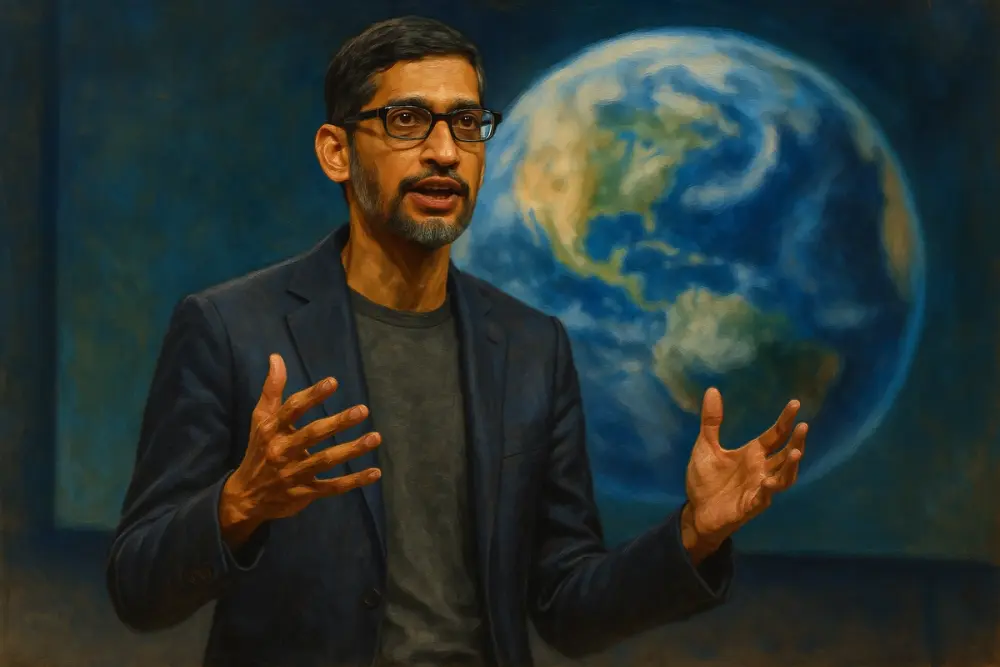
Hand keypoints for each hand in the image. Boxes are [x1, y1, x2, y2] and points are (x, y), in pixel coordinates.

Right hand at [219, 354, 381, 547]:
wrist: (245, 497)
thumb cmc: (259, 450)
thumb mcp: (261, 419)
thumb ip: (272, 389)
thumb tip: (276, 357)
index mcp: (273, 430)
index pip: (293, 409)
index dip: (312, 396)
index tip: (333, 382)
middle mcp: (283, 451)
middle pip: (313, 435)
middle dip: (338, 422)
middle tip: (363, 410)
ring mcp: (295, 474)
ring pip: (326, 461)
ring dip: (352, 450)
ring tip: (375, 437)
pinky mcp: (305, 493)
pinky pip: (333, 486)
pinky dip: (354, 481)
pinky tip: (375, 472)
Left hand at [682, 387, 807, 558]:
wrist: (696, 510)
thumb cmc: (705, 479)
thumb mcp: (705, 446)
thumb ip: (711, 421)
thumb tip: (712, 389)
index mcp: (753, 454)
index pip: (775, 435)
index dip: (785, 420)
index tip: (795, 404)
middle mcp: (761, 469)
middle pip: (786, 454)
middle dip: (796, 441)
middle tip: (804, 427)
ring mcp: (759, 488)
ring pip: (784, 477)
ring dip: (791, 466)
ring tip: (797, 452)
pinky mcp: (750, 505)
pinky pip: (764, 498)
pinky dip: (768, 490)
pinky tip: (768, 482)